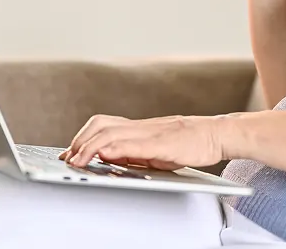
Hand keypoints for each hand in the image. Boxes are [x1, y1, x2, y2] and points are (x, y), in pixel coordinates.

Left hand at [59, 114, 226, 170]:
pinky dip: (117, 149)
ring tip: (79, 160)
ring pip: (113, 132)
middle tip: (69, 159)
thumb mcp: (155, 149)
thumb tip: (107, 156)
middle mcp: (141, 127)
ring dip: (91, 146)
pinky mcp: (164, 143)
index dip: (82, 137)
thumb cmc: (189, 142)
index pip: (102, 125)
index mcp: (138, 128)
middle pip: (101, 125)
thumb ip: (132, 151)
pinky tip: (106, 155)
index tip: (69, 153)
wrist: (215, 134)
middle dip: (81, 142)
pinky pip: (136, 144)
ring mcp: (152, 133)